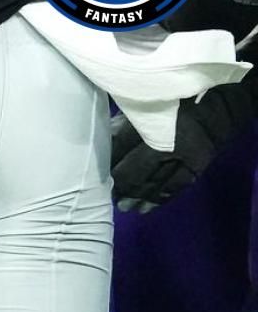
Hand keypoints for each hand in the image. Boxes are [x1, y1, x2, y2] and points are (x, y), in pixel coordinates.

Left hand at [113, 76, 257, 211]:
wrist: (219, 103)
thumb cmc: (173, 102)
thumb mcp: (144, 105)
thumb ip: (123, 123)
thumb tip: (101, 144)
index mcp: (147, 120)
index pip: (118, 147)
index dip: (105, 164)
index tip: (93, 175)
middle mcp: (164, 140)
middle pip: (134, 169)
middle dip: (119, 185)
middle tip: (107, 195)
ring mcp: (183, 154)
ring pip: (154, 181)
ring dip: (137, 196)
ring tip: (123, 207)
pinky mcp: (198, 164)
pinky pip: (176, 186)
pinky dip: (159, 199)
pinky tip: (145, 209)